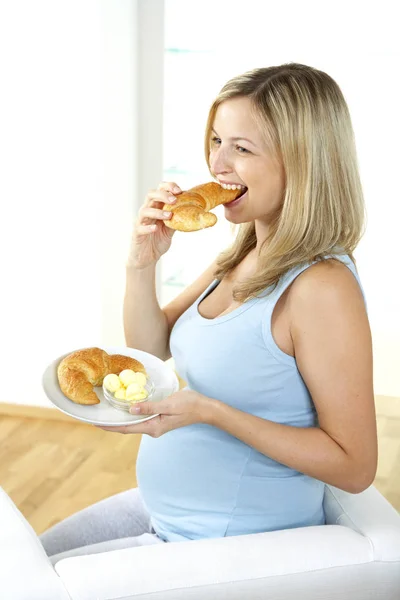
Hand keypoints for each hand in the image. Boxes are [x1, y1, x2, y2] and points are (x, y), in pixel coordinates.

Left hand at [97, 389, 215, 436]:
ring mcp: (156, 425)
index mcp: (154, 427)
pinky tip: (125, 408)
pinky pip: (141, 418)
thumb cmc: (189, 405)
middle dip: (112, 424)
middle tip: (96, 418)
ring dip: (120, 419)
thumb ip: (150, 407)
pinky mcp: (159, 419)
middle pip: (128, 428)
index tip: (96, 424)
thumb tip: (130, 410)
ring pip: (134, 423)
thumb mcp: (169, 404)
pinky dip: (131, 414)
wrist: (205, 408)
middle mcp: (153, 429)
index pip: (127, 428)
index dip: (110, 427)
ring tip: (106, 412)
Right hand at [127, 181, 181, 268]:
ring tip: (169, 215)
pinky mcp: (137, 233)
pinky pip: (140, 227)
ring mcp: (141, 221)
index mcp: (156, 207)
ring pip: (145, 210)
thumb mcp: (171, 228)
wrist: (147, 257)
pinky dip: (148, 227)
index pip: (159, 189)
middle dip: (163, 195)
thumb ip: (178, 219)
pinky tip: (155, 228)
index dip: (168, 187)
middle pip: (151, 195)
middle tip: (174, 200)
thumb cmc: (158, 240)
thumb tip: (195, 212)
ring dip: (158, 211)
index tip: (179, 190)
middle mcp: (147, 211)